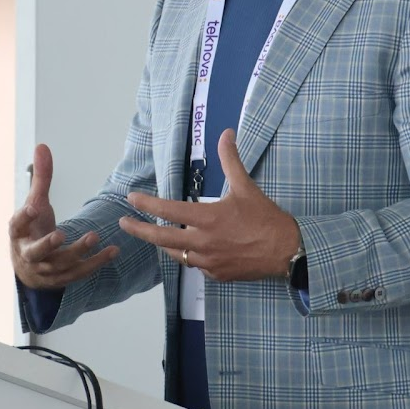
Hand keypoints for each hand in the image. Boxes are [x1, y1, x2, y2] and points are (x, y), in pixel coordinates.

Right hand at [9, 143, 119, 289]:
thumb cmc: (32, 229)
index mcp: (18, 233)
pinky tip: (113, 250)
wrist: (28, 266)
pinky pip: (79, 272)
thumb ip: (41, 177)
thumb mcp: (35, 202)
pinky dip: (96, 263)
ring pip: (60, 264)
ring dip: (77, 252)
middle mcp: (28, 253)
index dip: (24, 217)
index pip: (17, 224)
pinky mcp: (61, 279)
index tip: (33, 206)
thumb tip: (43, 146)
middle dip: (47, 244)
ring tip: (94, 236)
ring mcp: (44, 269)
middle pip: (36, 252)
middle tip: (60, 235)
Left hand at [117, 129, 299, 281]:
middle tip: (123, 224)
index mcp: (207, 219)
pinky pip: (195, 266)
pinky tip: (189, 250)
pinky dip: (188, 256)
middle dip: (139, 230)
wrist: (287, 251)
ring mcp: (209, 262)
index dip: (146, 204)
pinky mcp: (217, 275)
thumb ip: (231, 160)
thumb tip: (226, 133)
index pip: (167, 211)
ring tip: (153, 235)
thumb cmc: (266, 218)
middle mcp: (203, 243)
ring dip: (163, 244)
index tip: (130, 199)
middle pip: (161, 238)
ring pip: (176, 254)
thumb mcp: (246, 186)